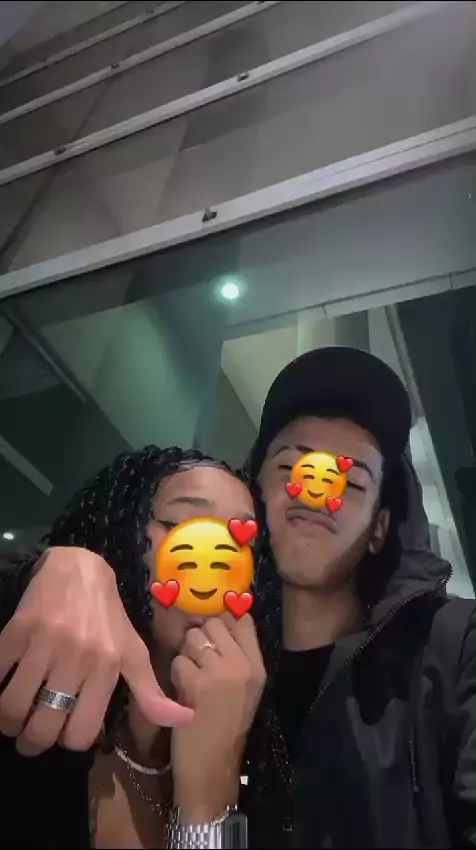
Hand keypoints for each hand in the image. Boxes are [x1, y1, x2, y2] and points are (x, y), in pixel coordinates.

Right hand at [0, 547, 192, 755]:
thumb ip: (151, 691)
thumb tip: (186, 719)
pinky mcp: (18, 630)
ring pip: (12, 708)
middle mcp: (79, 656)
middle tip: (30, 733)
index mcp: (108, 666)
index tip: (61, 732)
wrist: (78, 567)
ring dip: (8, 720)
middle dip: (32, 741)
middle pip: (43, 728)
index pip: (80, 734)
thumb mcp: (132, 651)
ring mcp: (45, 643)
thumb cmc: (107, 615)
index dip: (67, 741)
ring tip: (13, 715)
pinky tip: (3, 685)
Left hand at [170, 613, 265, 822]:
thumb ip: (237, 655)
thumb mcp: (245, 688)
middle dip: (200, 637)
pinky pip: (179, 660)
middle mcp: (242, 664)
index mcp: (257, 665)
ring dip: (186, 654)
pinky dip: (176, 673)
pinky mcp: (197, 683)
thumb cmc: (226, 725)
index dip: (223, 619)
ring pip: (193, 638)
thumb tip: (217, 619)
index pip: (242, 619)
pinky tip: (183, 691)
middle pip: (214, 623)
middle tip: (199, 661)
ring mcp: (220, 672)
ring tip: (191, 676)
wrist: (212, 765)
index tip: (212, 632)